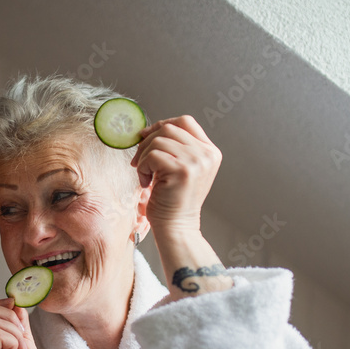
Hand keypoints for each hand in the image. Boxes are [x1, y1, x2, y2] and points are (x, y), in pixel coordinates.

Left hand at [130, 115, 221, 235]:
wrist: (176, 227)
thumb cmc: (172, 200)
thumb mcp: (180, 168)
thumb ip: (174, 147)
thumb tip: (145, 130)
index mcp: (210, 151)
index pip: (185, 122)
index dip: (162, 125)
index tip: (145, 138)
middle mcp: (207, 154)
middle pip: (170, 127)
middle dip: (148, 141)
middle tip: (139, 161)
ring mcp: (197, 161)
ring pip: (159, 140)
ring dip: (144, 156)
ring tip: (145, 175)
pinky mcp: (182, 170)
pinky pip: (153, 155)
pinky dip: (143, 167)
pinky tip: (146, 182)